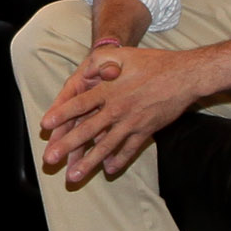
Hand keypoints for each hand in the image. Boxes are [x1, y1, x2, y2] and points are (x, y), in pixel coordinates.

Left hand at [38, 42, 194, 186]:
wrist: (184, 76)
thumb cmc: (153, 63)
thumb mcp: (123, 54)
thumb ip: (101, 62)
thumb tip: (85, 71)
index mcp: (109, 90)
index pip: (79, 105)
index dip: (61, 115)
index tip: (45, 125)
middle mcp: (117, 109)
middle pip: (87, 130)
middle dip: (67, 146)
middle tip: (50, 160)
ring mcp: (131, 123)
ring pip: (106, 146)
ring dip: (88, 162)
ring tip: (74, 176)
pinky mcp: (146, 131)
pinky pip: (129, 149)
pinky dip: (119, 161)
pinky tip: (108, 171)